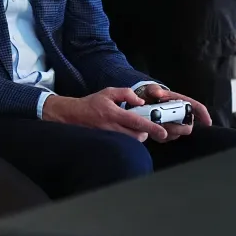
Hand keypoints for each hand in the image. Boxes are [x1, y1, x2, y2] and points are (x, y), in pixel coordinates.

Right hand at [42, 88, 169, 141]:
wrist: (73, 114)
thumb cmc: (91, 103)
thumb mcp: (108, 92)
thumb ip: (126, 93)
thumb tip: (140, 101)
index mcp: (113, 113)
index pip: (137, 122)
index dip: (152, 128)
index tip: (163, 132)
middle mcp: (112, 126)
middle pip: (137, 136)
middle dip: (145, 132)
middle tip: (142, 126)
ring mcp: (110, 136)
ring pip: (131, 141)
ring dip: (136, 135)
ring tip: (131, 127)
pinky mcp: (107, 141)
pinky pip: (124, 143)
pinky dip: (128, 138)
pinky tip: (124, 131)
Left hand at [138, 83, 210, 141]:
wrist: (145, 102)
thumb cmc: (153, 95)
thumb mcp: (152, 89)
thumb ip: (154, 89)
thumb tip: (157, 93)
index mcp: (182, 103)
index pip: (198, 108)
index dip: (204, 115)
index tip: (207, 123)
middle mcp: (182, 116)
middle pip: (187, 127)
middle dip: (177, 128)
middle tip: (164, 124)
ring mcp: (175, 126)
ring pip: (176, 134)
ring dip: (166, 131)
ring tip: (155, 124)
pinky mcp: (166, 133)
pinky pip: (165, 138)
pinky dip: (158, 135)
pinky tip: (151, 128)